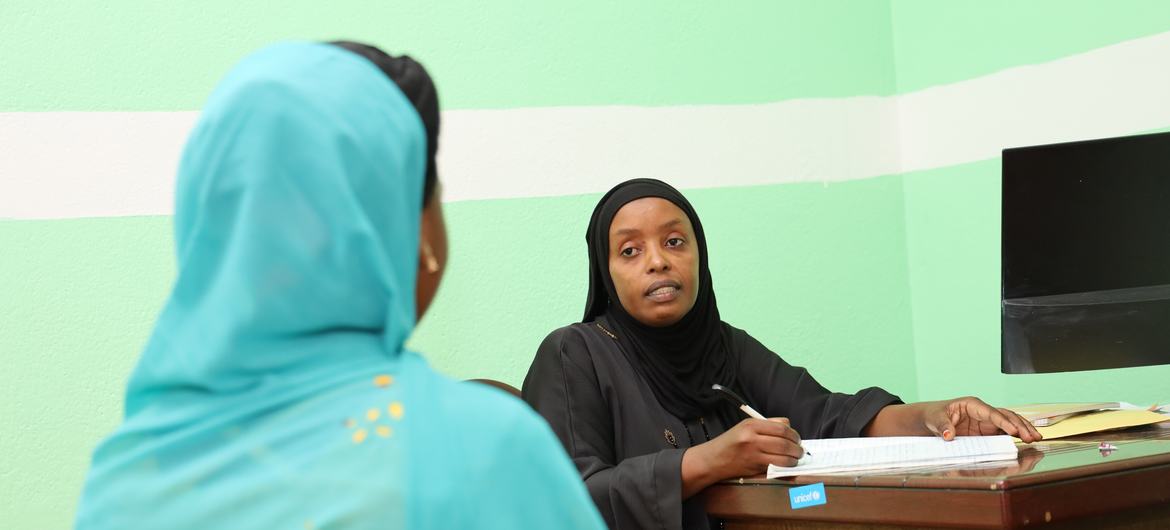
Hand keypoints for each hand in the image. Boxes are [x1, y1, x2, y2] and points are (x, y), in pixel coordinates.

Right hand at [683, 418, 803, 486]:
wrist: (713, 459)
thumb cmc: (730, 442)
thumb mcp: (745, 426)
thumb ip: (767, 424)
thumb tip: (788, 426)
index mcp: (751, 425)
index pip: (781, 428)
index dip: (794, 434)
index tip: (797, 438)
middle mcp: (752, 439)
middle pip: (784, 442)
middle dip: (797, 448)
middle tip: (800, 450)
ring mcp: (753, 455)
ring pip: (783, 457)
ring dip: (794, 459)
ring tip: (796, 458)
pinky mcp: (754, 468)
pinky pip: (776, 467)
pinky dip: (785, 466)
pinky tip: (786, 465)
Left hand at [924, 396, 1041, 442]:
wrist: (933, 419)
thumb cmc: (935, 415)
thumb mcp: (935, 419)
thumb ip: (943, 426)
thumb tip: (948, 435)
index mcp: (972, 404)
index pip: (991, 412)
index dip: (1003, 422)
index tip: (1014, 431)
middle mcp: (983, 411)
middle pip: (1006, 415)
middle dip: (1020, 425)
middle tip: (1031, 437)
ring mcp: (987, 421)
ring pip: (1010, 422)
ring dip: (1023, 429)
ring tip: (1036, 438)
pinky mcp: (988, 431)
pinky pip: (1005, 431)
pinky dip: (1017, 435)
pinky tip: (1028, 441)